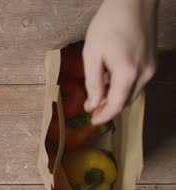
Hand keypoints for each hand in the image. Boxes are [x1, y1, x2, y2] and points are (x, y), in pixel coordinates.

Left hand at [83, 0, 157, 124]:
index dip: (103, 116)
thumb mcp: (92, 54)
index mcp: (127, 73)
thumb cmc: (108, 24)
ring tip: (98, 96)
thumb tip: (93, 105)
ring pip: (133, 93)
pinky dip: (124, 86)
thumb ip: (93, 82)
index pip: (116, 105)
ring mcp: (151, 67)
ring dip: (116, 97)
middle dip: (109, 108)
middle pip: (126, 101)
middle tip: (92, 109)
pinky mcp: (153, 61)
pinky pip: (138, 82)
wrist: (133, 2)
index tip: (92, 121)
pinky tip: (111, 80)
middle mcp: (144, 74)